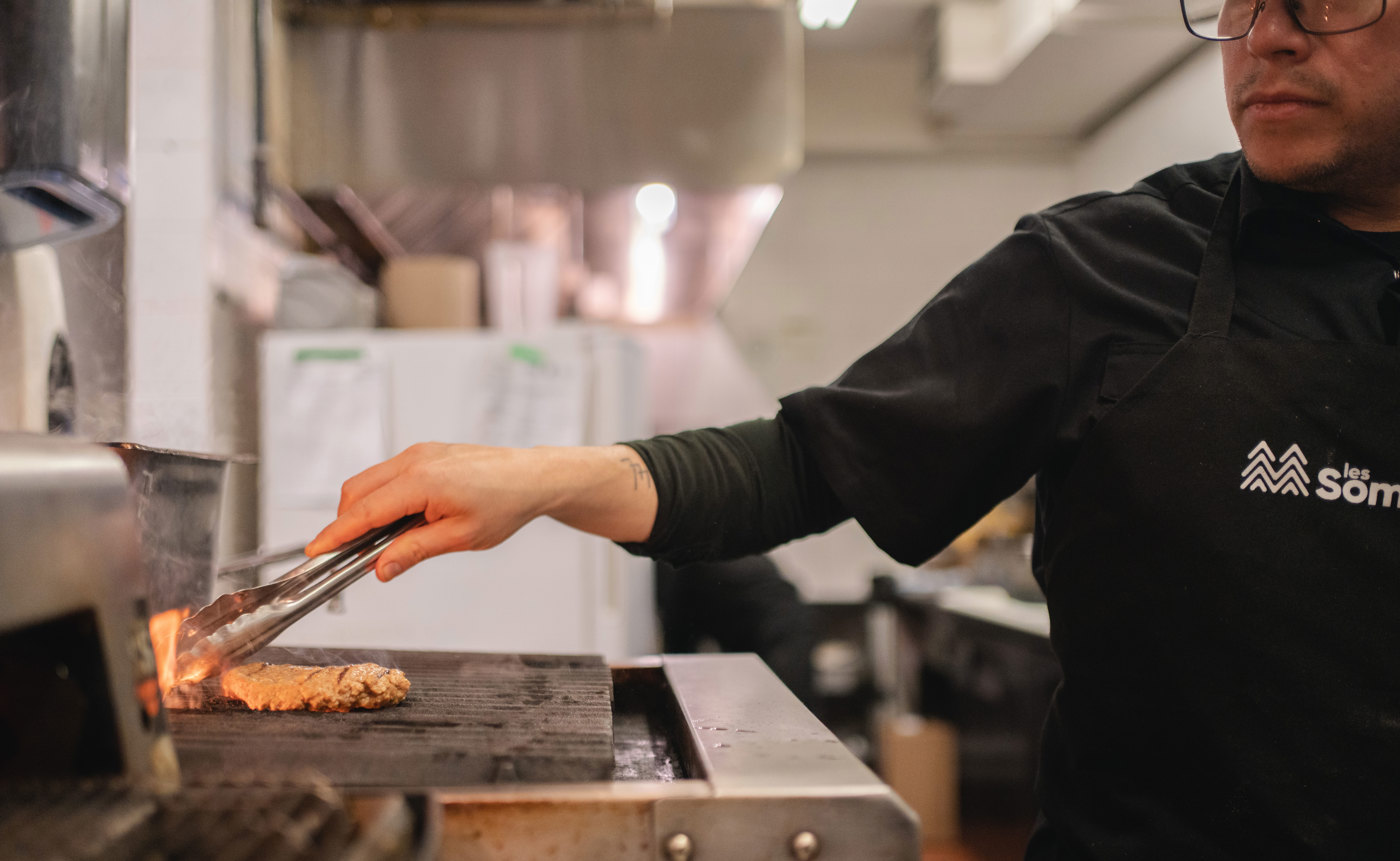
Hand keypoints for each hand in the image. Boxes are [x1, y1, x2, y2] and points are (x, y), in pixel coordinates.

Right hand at [304, 442, 656, 581]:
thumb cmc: (504, 505)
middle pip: (357, 492)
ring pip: (369, 481)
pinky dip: (380, 497)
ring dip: (362, 510)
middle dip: (345, 523)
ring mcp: (419, 453)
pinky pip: (387, 475)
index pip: (365, 511)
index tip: (316, 551)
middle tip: (345, 556)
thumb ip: (414, 551)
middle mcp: (415, 460)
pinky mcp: (425, 453)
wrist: (532, 477)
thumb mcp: (459, 537)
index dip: (336, 534)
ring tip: (376, 543)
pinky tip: (395, 522)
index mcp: (421, 481)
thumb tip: (380, 569)